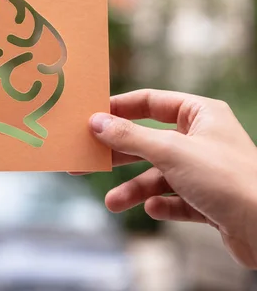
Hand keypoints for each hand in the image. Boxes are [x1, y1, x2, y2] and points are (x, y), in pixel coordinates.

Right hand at [82, 89, 256, 267]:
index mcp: (201, 115)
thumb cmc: (227, 179)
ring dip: (135, 189)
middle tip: (86, 162)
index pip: (152, 103)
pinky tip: (155, 209)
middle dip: (119, 156)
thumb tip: (96, 122)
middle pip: (149, 142)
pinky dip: (162, 205)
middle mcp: (203, 140)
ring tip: (113, 203)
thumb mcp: (170, 151)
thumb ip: (130, 136)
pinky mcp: (208, 200)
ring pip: (159, 175)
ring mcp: (205, 171)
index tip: (91, 117)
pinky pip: (175, 199)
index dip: (121, 108)